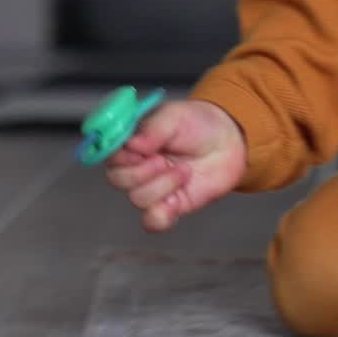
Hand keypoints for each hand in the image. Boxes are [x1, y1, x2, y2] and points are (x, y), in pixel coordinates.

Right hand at [105, 98, 246, 232]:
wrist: (229, 141)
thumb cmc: (198, 124)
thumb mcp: (175, 116)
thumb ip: (153, 128)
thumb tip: (133, 143)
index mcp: (132, 141)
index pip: (108, 153)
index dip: (121, 156)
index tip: (138, 151)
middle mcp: (137, 166)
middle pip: (118, 179)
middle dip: (142, 172)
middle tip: (163, 160)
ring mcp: (152, 187)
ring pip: (138, 198)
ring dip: (163, 185)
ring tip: (185, 170)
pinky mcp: (168, 205)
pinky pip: (152, 221)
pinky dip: (162, 214)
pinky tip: (176, 201)